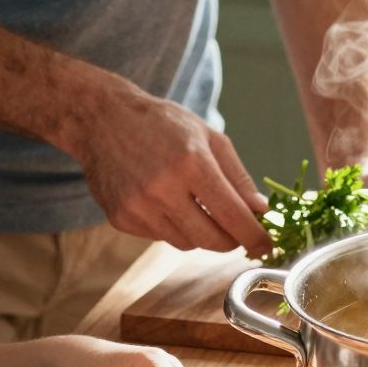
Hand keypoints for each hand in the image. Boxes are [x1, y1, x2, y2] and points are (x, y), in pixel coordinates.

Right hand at [66, 81, 270, 254]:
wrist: (101, 119)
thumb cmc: (161, 123)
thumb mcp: (208, 136)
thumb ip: (237, 175)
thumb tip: (260, 210)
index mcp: (192, 163)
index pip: (233, 216)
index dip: (255, 237)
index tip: (266, 246)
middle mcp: (163, 189)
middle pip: (211, 240)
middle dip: (231, 241)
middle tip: (236, 231)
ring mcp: (138, 207)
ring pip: (186, 243)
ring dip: (200, 233)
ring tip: (194, 205)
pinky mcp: (121, 218)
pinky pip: (160, 238)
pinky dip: (172, 227)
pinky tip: (165, 202)